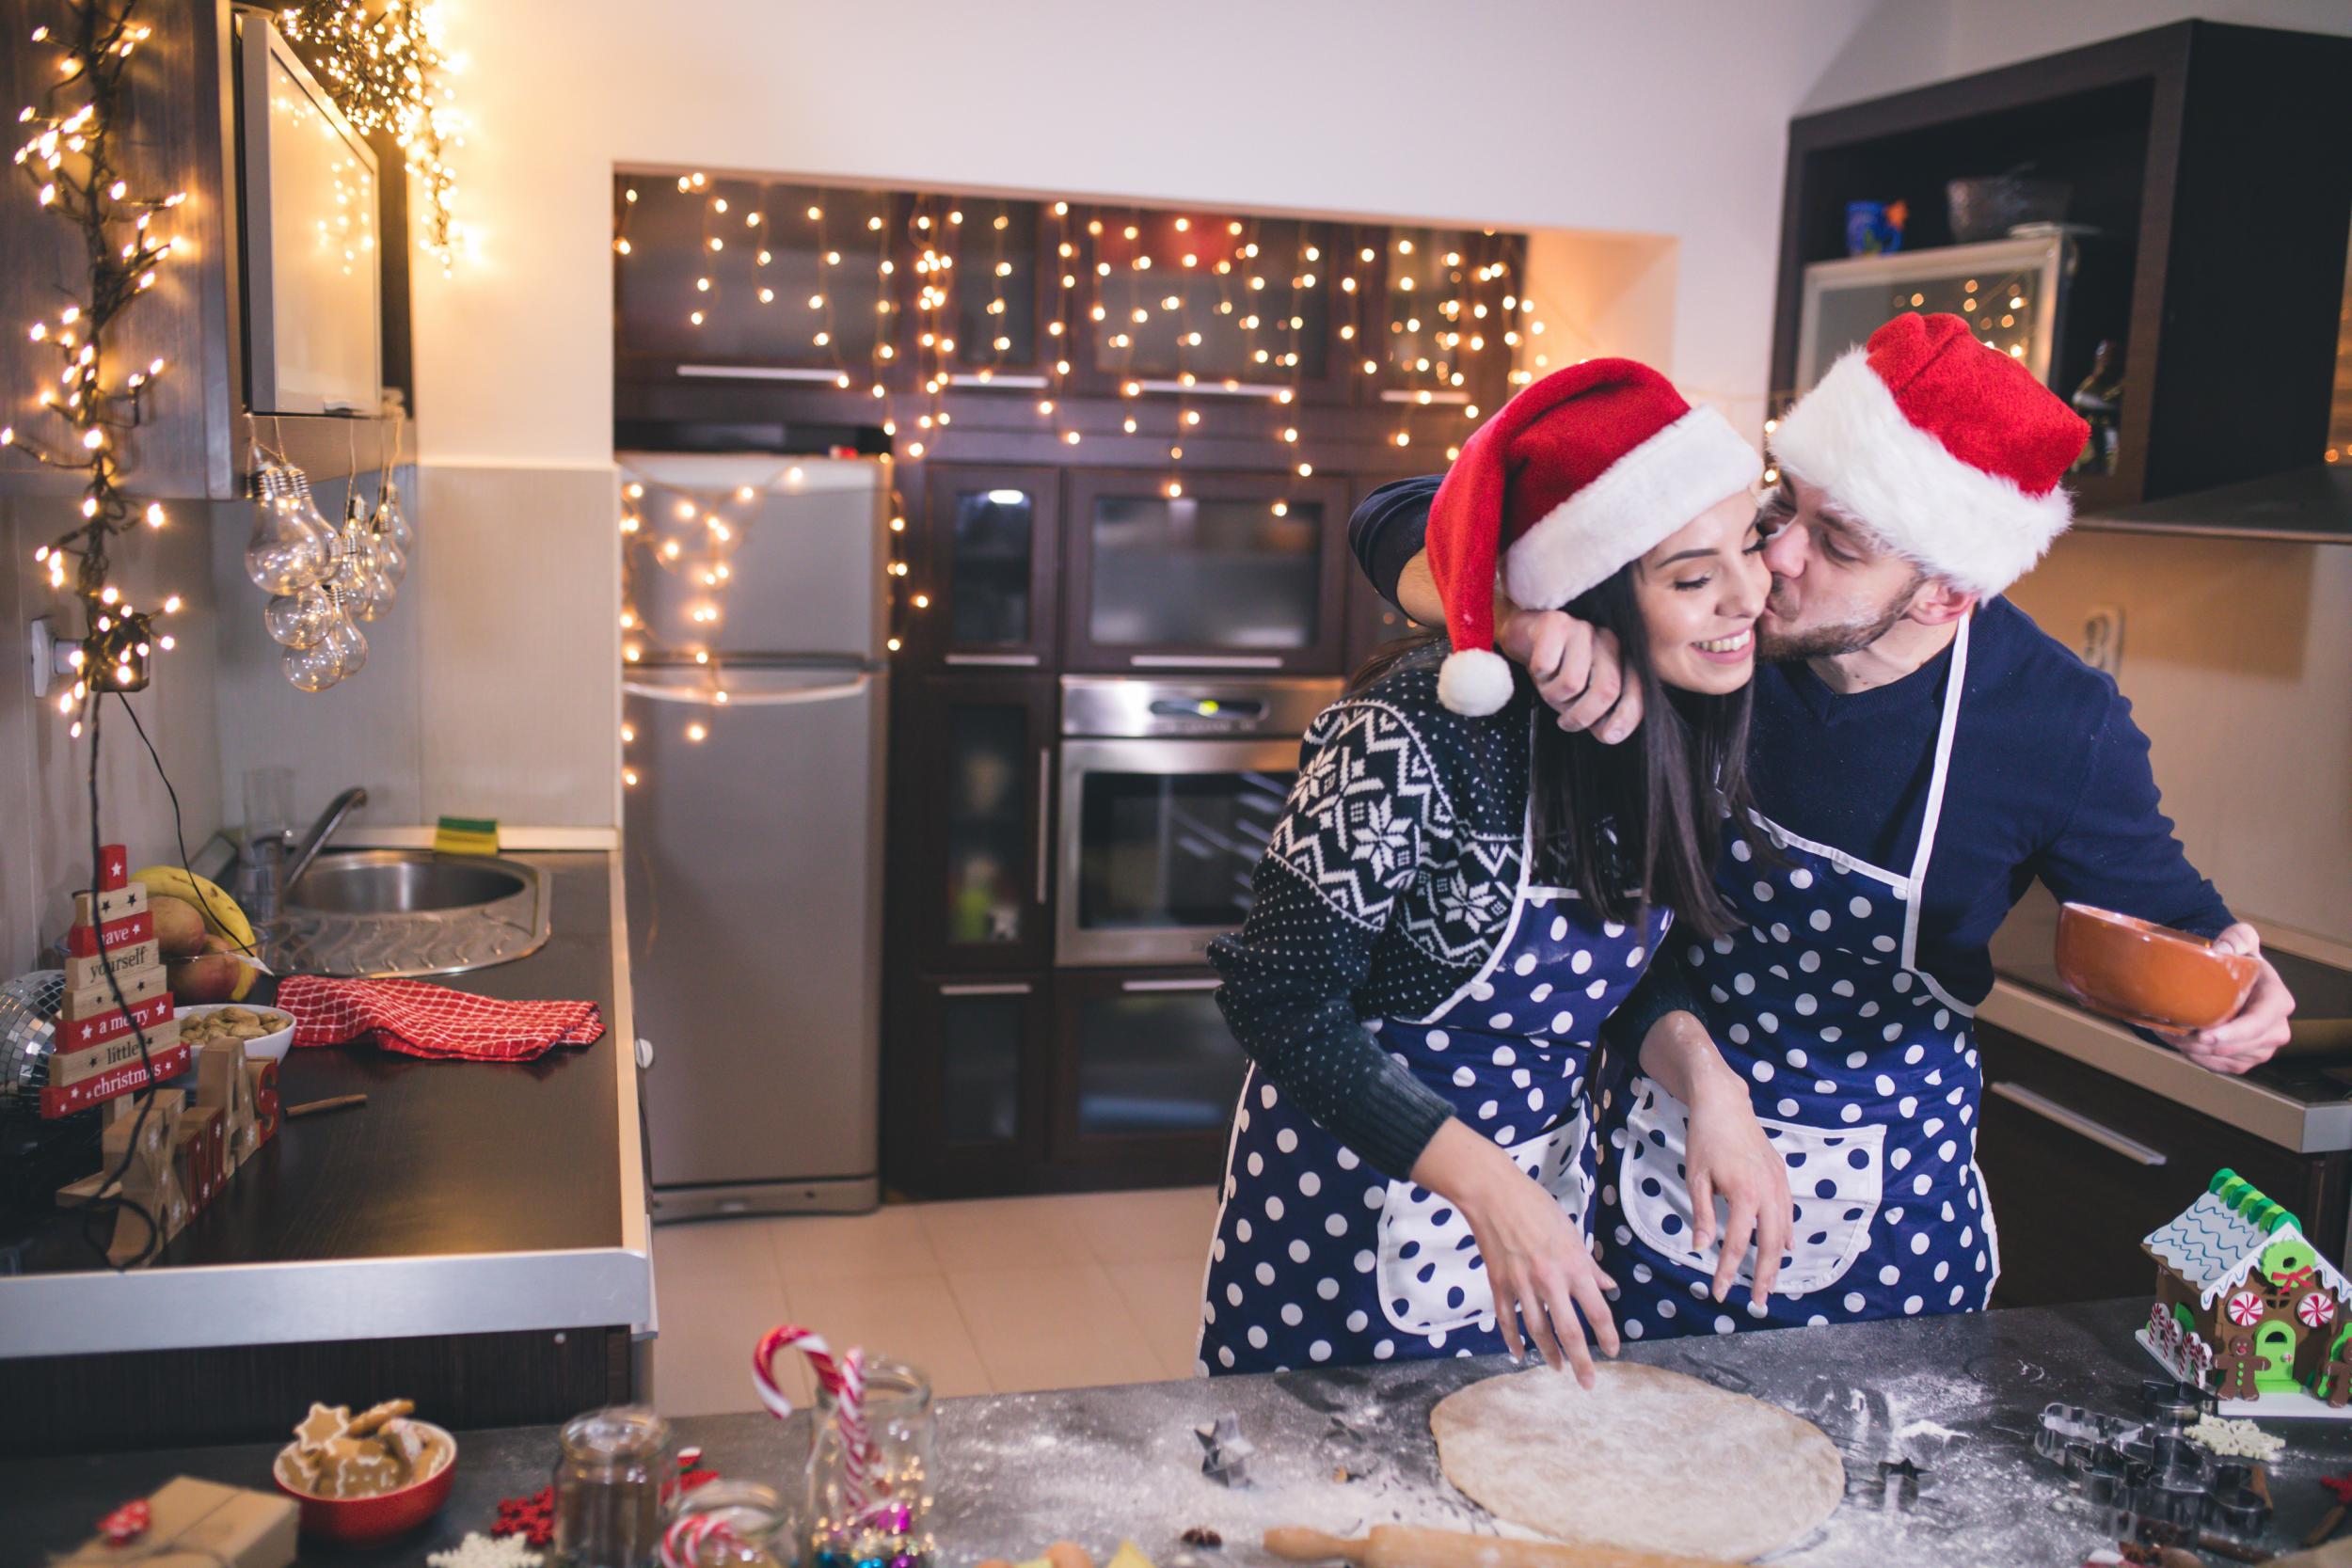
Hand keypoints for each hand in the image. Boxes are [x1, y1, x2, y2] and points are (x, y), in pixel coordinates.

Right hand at [1411, 1118, 1619, 1385]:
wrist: (1493, 1195)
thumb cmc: (1536, 1207)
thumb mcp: (1571, 1233)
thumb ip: (1590, 1265)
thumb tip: (1608, 1286)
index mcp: (1573, 1266)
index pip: (1597, 1310)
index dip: (1607, 1335)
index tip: (1613, 1351)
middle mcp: (1550, 1280)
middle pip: (1569, 1331)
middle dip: (1581, 1361)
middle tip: (1588, 1383)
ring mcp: (1522, 1284)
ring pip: (1539, 1330)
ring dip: (1550, 1354)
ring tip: (1559, 1369)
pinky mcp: (1499, 1283)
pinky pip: (1508, 1320)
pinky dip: (1514, 1340)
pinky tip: (1521, 1354)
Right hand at [1495, 606, 1642, 742]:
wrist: (1525, 633)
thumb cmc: (1557, 668)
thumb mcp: (1580, 695)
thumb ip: (1599, 714)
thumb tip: (1610, 734)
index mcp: (1621, 657)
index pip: (1635, 690)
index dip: (1626, 717)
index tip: (1609, 736)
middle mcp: (1607, 640)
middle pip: (1606, 690)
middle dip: (1583, 716)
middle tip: (1566, 722)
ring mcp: (1582, 629)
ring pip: (1572, 683)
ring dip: (1552, 695)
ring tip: (1547, 687)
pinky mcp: (1555, 623)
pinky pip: (1546, 666)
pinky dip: (1538, 675)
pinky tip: (1538, 667)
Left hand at [1683, 1074, 1793, 1306]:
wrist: (1725, 1104)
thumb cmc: (1705, 1139)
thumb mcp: (1696, 1178)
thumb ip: (1701, 1215)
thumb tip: (1699, 1248)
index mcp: (1745, 1195)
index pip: (1736, 1244)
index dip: (1728, 1271)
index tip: (1720, 1293)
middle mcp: (1768, 1192)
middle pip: (1770, 1245)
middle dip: (1765, 1276)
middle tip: (1759, 1302)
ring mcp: (1779, 1184)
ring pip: (1784, 1231)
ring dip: (1778, 1259)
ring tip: (1771, 1282)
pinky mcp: (1781, 1175)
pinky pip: (1788, 1212)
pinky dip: (1786, 1233)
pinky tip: (1785, 1248)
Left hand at [2157, 924, 2293, 1073]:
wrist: (2235, 977)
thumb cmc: (2239, 958)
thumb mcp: (2241, 939)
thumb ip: (2236, 938)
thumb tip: (2222, 951)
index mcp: (2278, 1001)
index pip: (2257, 1025)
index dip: (2232, 1034)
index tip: (2203, 1035)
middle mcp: (2276, 1029)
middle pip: (2240, 1047)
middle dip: (2205, 1046)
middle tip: (2174, 1034)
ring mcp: (2263, 1048)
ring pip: (2228, 1060)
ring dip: (2197, 1052)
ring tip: (2171, 1036)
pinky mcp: (2246, 1058)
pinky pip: (2221, 1067)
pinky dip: (2199, 1059)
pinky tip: (2181, 1045)